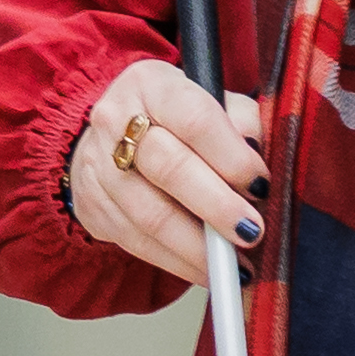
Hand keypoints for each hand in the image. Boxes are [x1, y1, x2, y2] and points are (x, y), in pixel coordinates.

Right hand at [67, 60, 268, 280]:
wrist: (115, 135)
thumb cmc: (179, 120)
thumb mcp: (213, 101)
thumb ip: (242, 122)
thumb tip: (260, 157)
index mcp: (151, 84)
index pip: (194, 119)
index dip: (231, 156)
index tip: (261, 185)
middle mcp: (115, 120)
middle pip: (168, 168)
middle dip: (216, 205)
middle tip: (252, 231)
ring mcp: (98, 166)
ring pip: (149, 214)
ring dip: (197, 247)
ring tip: (235, 265)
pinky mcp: (93, 207)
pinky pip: (137, 243)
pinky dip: (178, 263)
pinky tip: (208, 271)